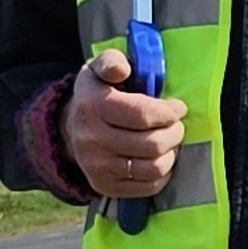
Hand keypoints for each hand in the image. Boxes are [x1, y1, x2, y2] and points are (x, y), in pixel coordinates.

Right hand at [64, 50, 187, 201]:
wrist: (70, 129)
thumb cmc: (97, 93)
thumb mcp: (100, 68)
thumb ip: (112, 61)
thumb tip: (123, 69)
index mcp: (93, 105)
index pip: (143, 115)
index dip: (168, 112)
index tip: (177, 108)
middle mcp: (92, 139)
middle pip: (152, 144)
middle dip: (174, 133)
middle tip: (176, 126)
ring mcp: (97, 166)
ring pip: (153, 167)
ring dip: (171, 153)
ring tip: (169, 141)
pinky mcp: (105, 186)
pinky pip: (148, 186)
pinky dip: (162, 173)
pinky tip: (160, 158)